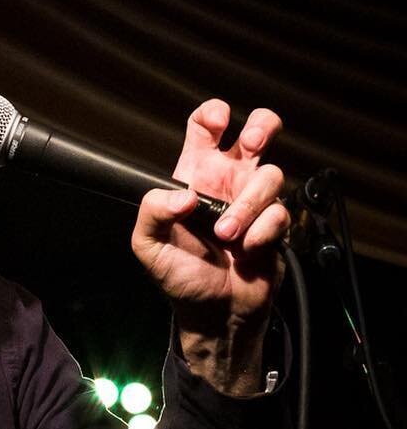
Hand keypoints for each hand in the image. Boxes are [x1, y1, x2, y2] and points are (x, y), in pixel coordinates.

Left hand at [131, 101, 288, 393]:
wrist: (212, 313)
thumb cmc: (179, 275)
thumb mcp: (148, 244)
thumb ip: (152, 211)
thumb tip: (185, 195)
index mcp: (196, 176)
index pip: (205, 129)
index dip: (212, 115)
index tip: (217, 119)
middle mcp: (228, 182)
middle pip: (259, 131)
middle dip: (262, 126)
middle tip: (250, 143)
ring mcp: (255, 203)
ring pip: (271, 175)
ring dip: (247, 203)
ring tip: (226, 234)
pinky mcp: (275, 227)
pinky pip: (279, 213)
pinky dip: (262, 230)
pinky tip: (246, 249)